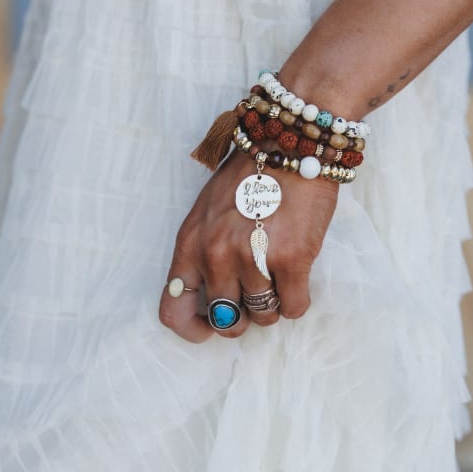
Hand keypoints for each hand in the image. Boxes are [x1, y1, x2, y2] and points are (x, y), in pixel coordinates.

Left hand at [159, 149, 338, 342]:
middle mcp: (216, 254)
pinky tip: (298, 276)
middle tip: (256, 296)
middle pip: (226, 321)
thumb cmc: (251, 175)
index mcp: (191, 244)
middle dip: (244, 317)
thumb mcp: (209, 212)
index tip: (209, 328)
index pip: (173, 310)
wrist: (290, 142)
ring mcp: (253, 257)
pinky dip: (298, 300)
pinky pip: (295, 307)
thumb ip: (204, 254)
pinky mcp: (292, 259)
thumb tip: (216, 299)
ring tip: (280, 275)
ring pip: (264, 316)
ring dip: (274, 304)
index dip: (192, 329)